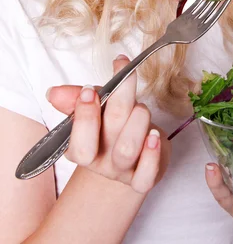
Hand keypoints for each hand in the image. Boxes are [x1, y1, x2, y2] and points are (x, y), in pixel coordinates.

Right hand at [46, 55, 170, 194]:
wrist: (132, 157)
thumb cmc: (109, 127)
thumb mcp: (94, 109)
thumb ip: (74, 98)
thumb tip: (54, 92)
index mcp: (82, 148)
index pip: (78, 143)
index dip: (84, 115)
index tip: (89, 89)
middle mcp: (100, 162)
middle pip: (108, 133)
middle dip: (119, 99)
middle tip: (125, 77)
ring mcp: (121, 172)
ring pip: (127, 150)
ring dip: (138, 121)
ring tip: (141, 108)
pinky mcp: (143, 179)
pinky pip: (147, 175)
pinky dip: (152, 154)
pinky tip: (155, 136)